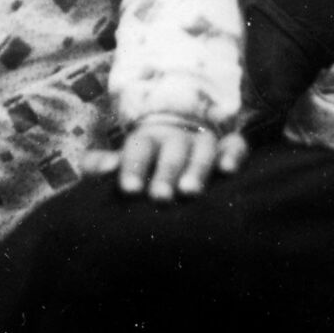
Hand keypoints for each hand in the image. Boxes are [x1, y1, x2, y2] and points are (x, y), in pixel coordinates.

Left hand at [83, 114, 243, 200]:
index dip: (133, 166)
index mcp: (147, 140)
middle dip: (165, 172)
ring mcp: (203, 141)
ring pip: (203, 149)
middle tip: (159, 196)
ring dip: (197, 168)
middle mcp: (176, 138)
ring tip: (189, 191)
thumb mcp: (122, 161)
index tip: (129, 190)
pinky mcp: (228, 147)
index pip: (139, 148)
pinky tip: (228, 171)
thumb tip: (98, 167)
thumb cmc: (145, 164)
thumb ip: (102, 164)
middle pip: (171, 150)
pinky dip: (233, 155)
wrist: (179, 136)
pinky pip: (235, 145)